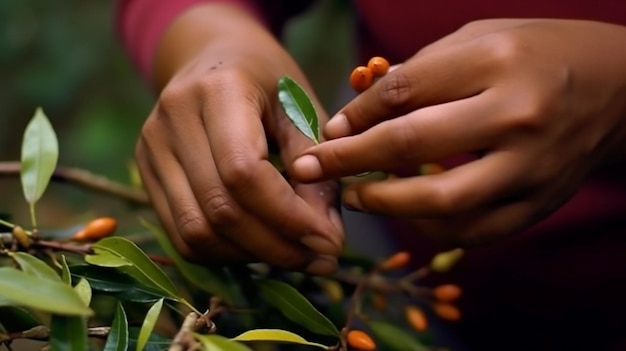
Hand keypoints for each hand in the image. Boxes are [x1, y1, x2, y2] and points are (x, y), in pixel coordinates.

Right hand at [136, 4, 342, 273]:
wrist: (213, 57)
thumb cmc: (267, 80)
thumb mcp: (301, 107)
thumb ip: (317, 165)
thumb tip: (326, 236)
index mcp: (217, 91)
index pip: (244, 172)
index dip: (288, 217)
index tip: (329, 241)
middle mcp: (172, 120)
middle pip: (220, 209)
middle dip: (277, 246)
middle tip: (321, 258)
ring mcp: (151, 149)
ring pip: (196, 231)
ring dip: (252, 256)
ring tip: (295, 256)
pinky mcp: (146, 174)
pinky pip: (182, 233)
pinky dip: (225, 252)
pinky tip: (259, 247)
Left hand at [291, 19, 625, 245]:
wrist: (617, 88)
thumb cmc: (535, 54)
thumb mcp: (477, 40)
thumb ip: (418, 75)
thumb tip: (354, 118)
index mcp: (496, 61)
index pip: (403, 92)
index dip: (354, 116)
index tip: (326, 133)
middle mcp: (516, 114)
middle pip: (411, 145)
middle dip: (348, 161)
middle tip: (312, 171)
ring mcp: (531, 166)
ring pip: (441, 202)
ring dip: (385, 203)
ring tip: (356, 196)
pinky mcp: (539, 203)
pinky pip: (472, 231)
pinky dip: (429, 228)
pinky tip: (407, 213)